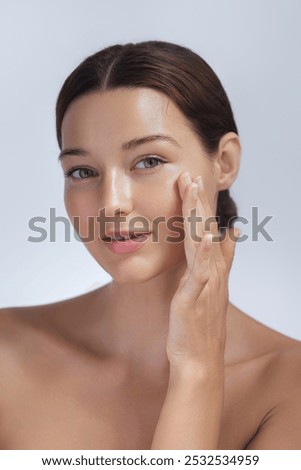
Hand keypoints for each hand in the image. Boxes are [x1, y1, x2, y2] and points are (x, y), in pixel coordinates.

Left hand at [166, 171, 238, 374]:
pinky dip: (203, 254)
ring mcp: (206, 284)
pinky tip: (203, 236)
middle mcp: (212, 272)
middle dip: (197, 203)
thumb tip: (228, 235)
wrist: (198, 358)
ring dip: (198, 217)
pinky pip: (199, 273)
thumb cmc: (200, 324)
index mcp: (212, 269)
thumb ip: (221, 261)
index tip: (194, 183)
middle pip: (205, 231)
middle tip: (190, 176)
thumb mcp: (211, 287)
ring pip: (202, 244)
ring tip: (193, 193)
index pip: (208, 231)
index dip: (201, 207)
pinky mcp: (195, 298)